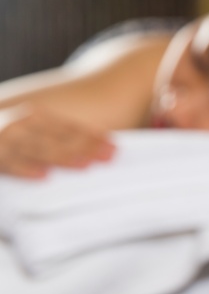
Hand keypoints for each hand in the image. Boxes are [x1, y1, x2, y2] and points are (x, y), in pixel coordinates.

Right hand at [0, 105, 115, 178]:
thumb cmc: (4, 142)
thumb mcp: (22, 132)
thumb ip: (46, 138)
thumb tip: (84, 152)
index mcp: (23, 116)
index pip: (60, 126)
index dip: (88, 134)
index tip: (113, 143)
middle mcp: (11, 123)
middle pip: (52, 135)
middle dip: (83, 145)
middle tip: (111, 155)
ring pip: (33, 146)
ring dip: (61, 156)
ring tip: (87, 165)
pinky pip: (6, 162)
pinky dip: (23, 168)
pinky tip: (43, 177)